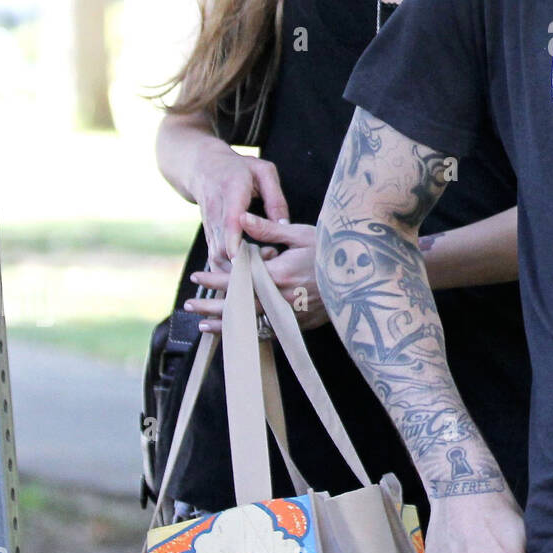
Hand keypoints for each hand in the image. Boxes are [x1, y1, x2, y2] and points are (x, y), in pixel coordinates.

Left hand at [186, 216, 329, 333]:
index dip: (214, 279)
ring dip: (225, 325)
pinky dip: (251, 333)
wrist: (363, 277)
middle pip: (237, 306)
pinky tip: (238, 334)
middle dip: (211, 306)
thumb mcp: (300, 235)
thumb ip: (267, 230)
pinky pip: (269, 332)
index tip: (197, 277)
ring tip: (204, 325)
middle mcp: (280, 298)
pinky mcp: (300, 325)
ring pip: (250, 324)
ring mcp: (290, 315)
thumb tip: (241, 218)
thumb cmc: (332, 251)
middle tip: (190, 305)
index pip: (237, 279)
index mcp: (278, 274)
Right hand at [189, 141, 289, 268]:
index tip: (239, 258)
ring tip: (261, 268)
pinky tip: (248, 273)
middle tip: (268, 262)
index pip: (229, 219)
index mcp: (231, 190)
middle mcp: (216, 210)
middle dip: (241, 262)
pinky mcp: (209, 235)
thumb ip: (275, 198)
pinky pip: (215, 258)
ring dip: (236, 269)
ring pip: (215, 255)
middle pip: (221, 244)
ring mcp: (209, 225)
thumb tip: (284, 225)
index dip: (233, 239)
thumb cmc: (238, 168)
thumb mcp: (263, 172)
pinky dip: (229, 270)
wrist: (202, 167)